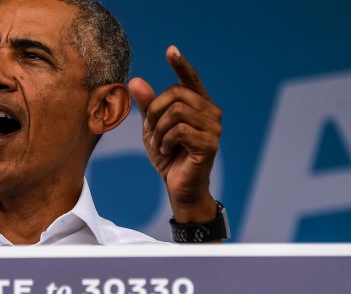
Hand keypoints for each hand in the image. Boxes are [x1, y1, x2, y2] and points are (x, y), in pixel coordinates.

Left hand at [129, 45, 221, 222]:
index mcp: (199, 105)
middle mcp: (211, 112)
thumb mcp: (153, 128)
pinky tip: (166, 151)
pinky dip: (165, 141)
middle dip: (155, 111)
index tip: (170, 50)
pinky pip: (179, 130)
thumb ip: (147, 106)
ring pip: (177, 111)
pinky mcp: (209, 143)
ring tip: (159, 143)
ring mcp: (213, 128)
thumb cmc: (169, 156)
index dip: (181, 64)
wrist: (179, 187)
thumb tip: (136, 81)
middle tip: (151, 130)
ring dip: (159, 129)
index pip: (191, 79)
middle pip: (176, 93)